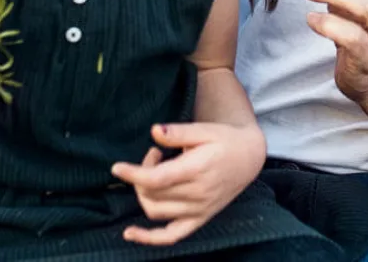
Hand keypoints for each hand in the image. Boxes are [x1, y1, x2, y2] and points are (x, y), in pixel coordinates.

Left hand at [111, 121, 264, 245]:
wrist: (250, 158)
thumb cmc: (225, 140)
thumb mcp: (204, 130)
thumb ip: (178, 132)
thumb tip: (154, 131)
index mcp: (198, 169)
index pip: (157, 179)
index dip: (134, 174)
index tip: (117, 167)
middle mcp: (198, 194)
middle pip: (153, 193)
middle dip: (142, 174)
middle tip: (154, 154)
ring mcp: (199, 210)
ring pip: (156, 211)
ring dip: (144, 193)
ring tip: (155, 173)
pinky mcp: (199, 220)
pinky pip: (170, 236)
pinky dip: (148, 238)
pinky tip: (130, 233)